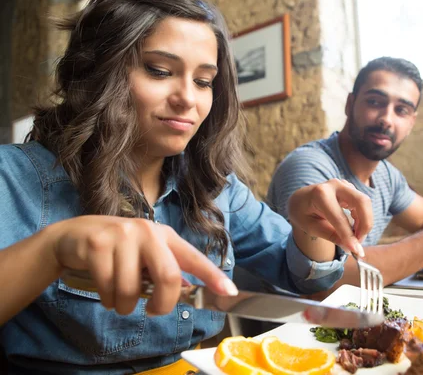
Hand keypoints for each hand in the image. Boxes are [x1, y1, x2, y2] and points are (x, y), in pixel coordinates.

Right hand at [50, 215, 237, 314]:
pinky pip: (108, 289)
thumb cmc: (117, 250)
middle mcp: (147, 232)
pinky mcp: (98, 245)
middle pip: (169, 276)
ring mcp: (122, 236)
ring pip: (133, 290)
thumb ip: (166, 269)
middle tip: (153, 310)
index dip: (213, 275)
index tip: (229, 291)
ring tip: (119, 298)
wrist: (72, 236)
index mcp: (164, 236)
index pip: (194, 257)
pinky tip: (104, 290)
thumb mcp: (145, 255)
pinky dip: (107, 300)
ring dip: (125, 306)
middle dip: (162, 304)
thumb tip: (188, 290)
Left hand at [287, 179, 372, 256]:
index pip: (339, 217)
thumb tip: (351, 248)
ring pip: (365, 202)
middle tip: (359, 242)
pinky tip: (353, 229)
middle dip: (366, 224)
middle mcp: (334, 185)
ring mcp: (344, 184)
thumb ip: (331, 236)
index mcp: (320, 194)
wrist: (300, 198)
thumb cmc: (302, 212)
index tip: (356, 251)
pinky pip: (363, 203)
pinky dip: (362, 218)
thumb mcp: (311, 227)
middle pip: (361, 202)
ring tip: (355, 238)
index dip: (349, 235)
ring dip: (365, 222)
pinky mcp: (350, 188)